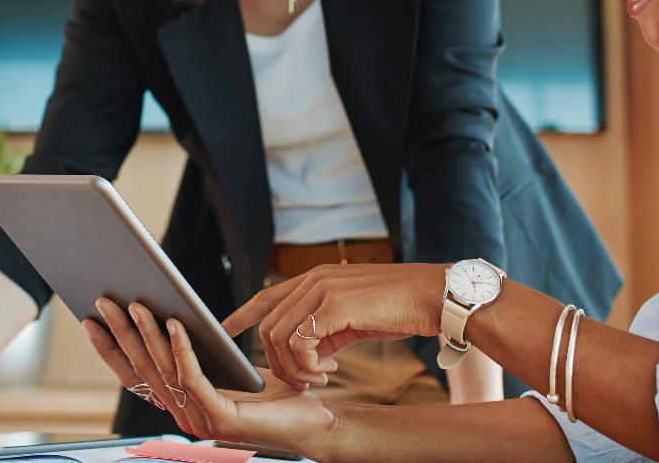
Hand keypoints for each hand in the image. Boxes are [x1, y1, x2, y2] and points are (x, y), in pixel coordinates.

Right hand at [84, 299, 335, 452]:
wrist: (313, 420)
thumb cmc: (275, 392)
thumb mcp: (228, 366)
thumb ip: (199, 352)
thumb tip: (170, 315)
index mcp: (181, 404)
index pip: (135, 375)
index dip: (111, 349)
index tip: (91, 320)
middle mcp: (183, 415)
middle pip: (142, 369)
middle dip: (120, 333)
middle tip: (104, 301)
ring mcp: (199, 420)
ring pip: (164, 371)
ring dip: (146, 334)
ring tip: (136, 304)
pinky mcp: (220, 418)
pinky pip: (193, 377)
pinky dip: (181, 348)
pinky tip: (176, 323)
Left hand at [221, 263, 446, 389]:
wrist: (434, 296)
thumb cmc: (399, 307)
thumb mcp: (354, 316)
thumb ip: (326, 327)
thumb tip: (309, 352)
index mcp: (317, 278)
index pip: (267, 295)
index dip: (243, 313)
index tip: (225, 329)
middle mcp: (314, 279)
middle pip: (269, 326)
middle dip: (279, 362)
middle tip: (308, 380)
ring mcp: (323, 289)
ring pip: (279, 337)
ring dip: (295, 368)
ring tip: (321, 377)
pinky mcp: (334, 305)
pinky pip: (300, 343)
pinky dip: (307, 365)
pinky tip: (330, 370)